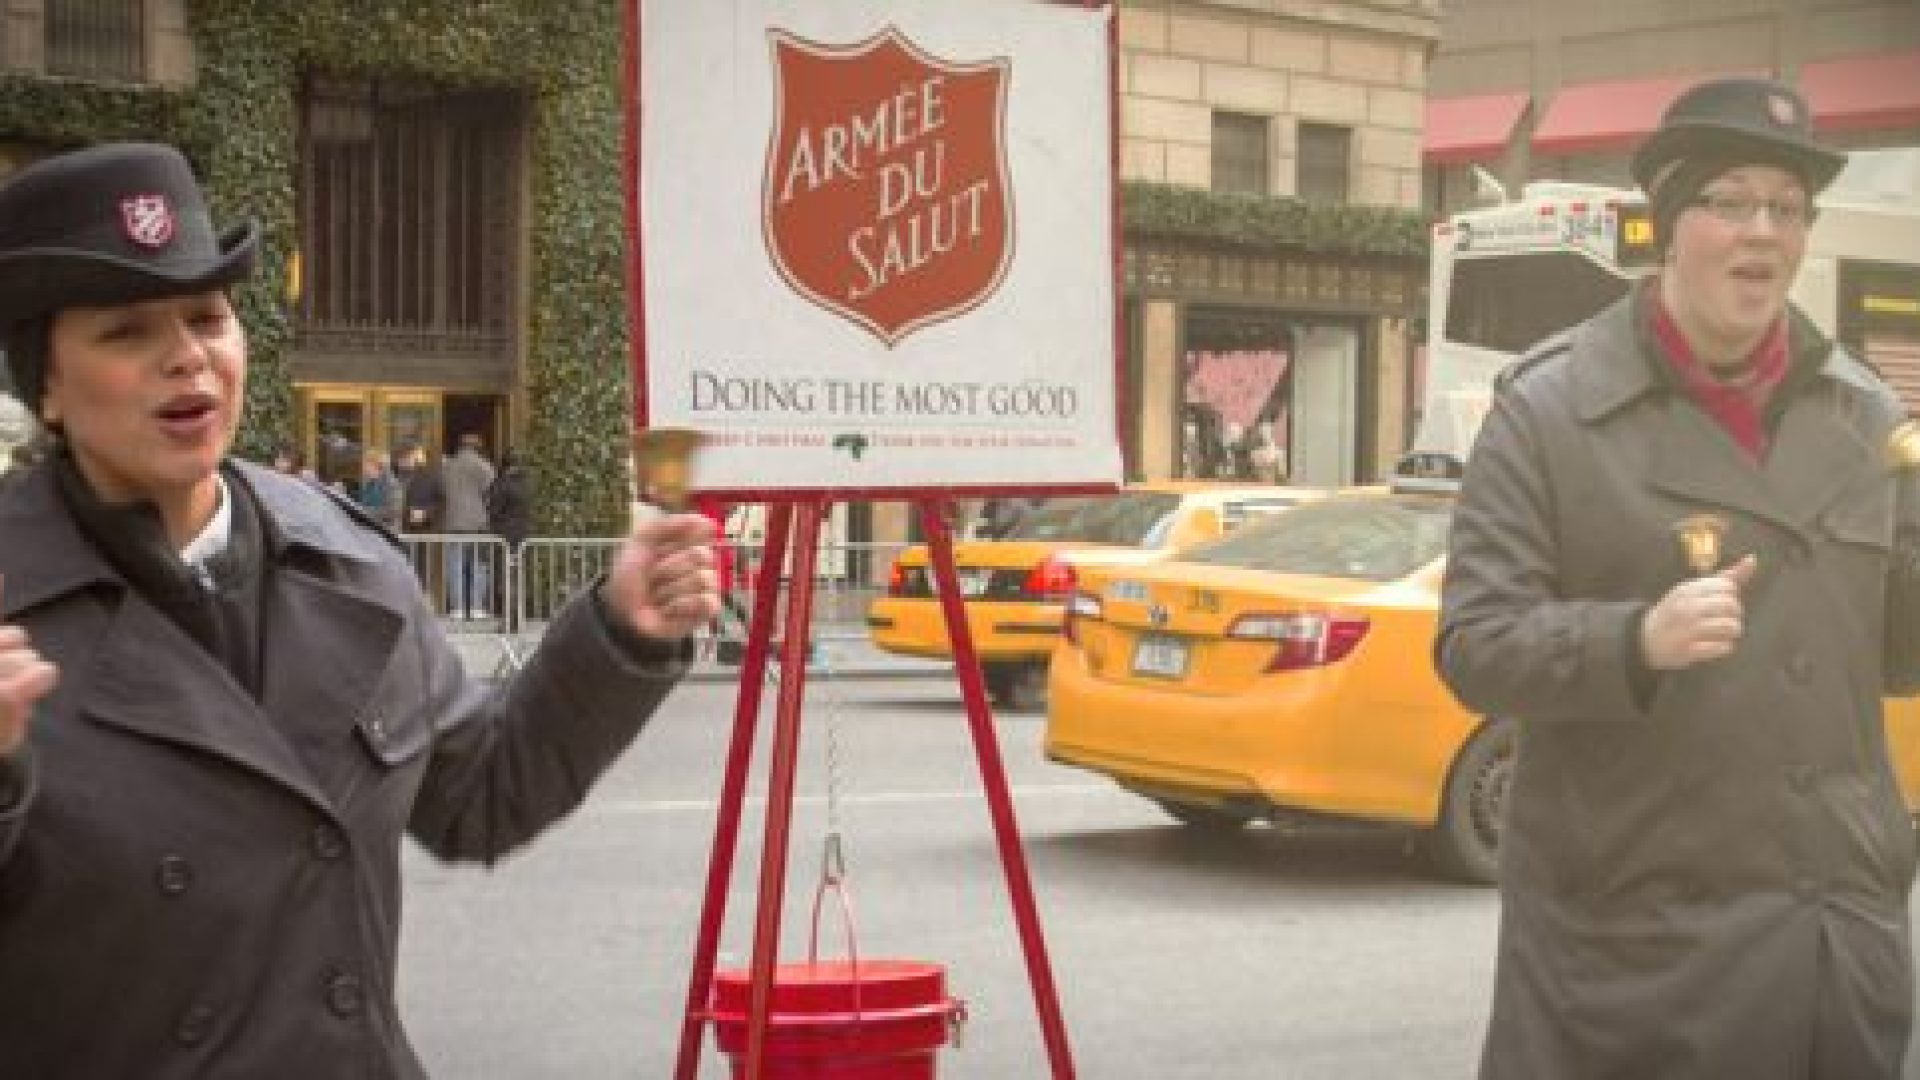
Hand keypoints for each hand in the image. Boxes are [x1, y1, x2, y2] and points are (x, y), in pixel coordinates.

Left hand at [601, 513, 721, 641]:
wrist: (621, 609)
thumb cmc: (631, 574)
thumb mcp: (641, 541)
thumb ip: (668, 525)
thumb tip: (709, 522)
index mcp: (688, 542)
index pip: (702, 531)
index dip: (679, 540)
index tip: (658, 550)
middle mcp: (702, 563)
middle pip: (701, 555)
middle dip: (668, 568)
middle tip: (652, 579)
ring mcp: (707, 586)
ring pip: (702, 579)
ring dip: (670, 589)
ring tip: (657, 596)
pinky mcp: (706, 610)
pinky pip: (707, 602)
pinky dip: (682, 605)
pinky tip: (668, 609)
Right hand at [1640, 554, 1756, 670]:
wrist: (1645, 639)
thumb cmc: (1675, 612)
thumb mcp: (1694, 590)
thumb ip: (1724, 577)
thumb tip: (1752, 560)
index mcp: (1688, 590)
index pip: (1725, 586)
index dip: (1731, 595)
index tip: (1720, 603)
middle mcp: (1687, 607)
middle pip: (1730, 605)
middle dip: (1735, 614)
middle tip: (1725, 619)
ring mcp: (1687, 630)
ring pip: (1729, 626)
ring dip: (1732, 631)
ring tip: (1723, 633)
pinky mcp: (1690, 651)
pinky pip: (1722, 647)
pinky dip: (1724, 647)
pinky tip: (1716, 645)